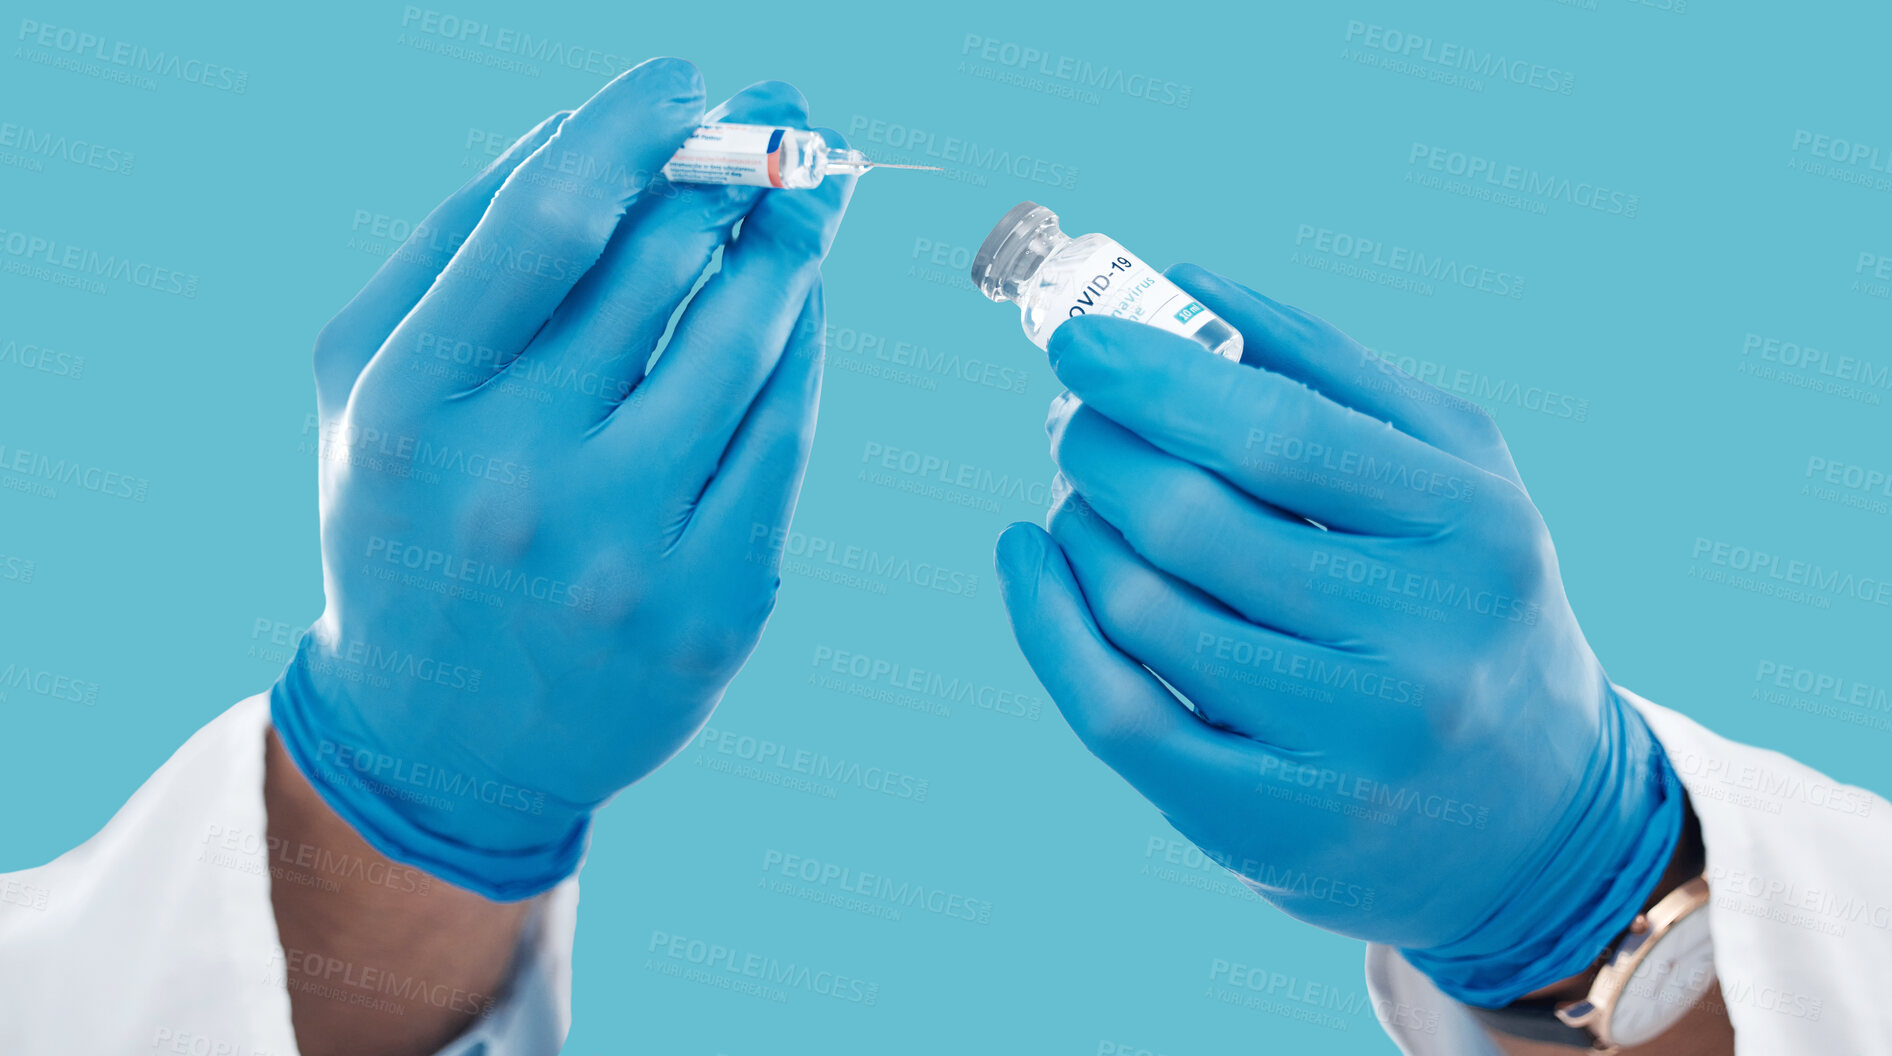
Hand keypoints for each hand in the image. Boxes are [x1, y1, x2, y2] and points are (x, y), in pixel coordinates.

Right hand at [271, 60, 853, 899]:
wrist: (442, 739)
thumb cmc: (411, 519)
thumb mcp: (374, 384)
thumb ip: (461, 245)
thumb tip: (601, 127)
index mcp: (411, 407)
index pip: (549, 219)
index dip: (636, 125)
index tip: (691, 75)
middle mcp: (520, 481)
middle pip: (665, 266)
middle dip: (741, 168)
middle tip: (786, 117)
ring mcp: (626, 555)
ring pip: (749, 342)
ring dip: (791, 246)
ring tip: (809, 194)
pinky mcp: (713, 609)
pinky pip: (786, 435)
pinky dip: (802, 349)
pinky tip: (800, 302)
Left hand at [994, 265, 1682, 1005]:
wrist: (1531, 816)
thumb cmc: (1464, 601)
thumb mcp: (1448, 470)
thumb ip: (1327, 368)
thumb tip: (1184, 280)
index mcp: (1468, 529)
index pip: (1279, 435)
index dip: (1157, 377)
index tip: (1076, 340)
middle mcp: (1422, 646)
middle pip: (1191, 520)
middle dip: (1100, 449)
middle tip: (1077, 423)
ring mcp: (1347, 750)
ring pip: (1142, 610)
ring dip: (1077, 529)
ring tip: (1082, 501)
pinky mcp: (1272, 828)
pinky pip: (1115, 714)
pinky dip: (1044, 623)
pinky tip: (1029, 561)